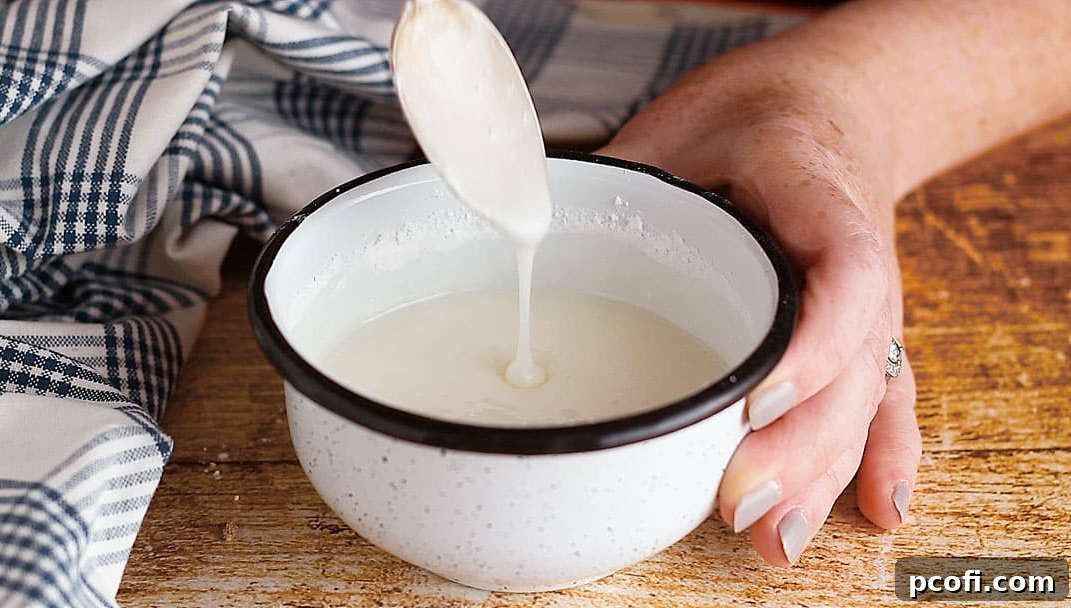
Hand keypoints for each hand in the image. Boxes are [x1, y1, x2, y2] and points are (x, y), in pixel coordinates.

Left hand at [597, 64, 920, 565]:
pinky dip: (880, 458)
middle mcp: (858, 262)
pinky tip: (875, 510)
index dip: (814, 346)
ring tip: (777, 540)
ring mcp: (868, 306)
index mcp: (819, 195)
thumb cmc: (751, 117)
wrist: (826, 109)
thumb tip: (536, 241)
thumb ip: (626, 181)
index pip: (844, 275)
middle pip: (853, 367)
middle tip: (736, 502)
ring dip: (824, 475)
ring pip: (863, 399)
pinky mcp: (861, 335)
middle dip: (799, 447)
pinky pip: (883, 400)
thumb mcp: (680, 127)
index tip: (759, 401)